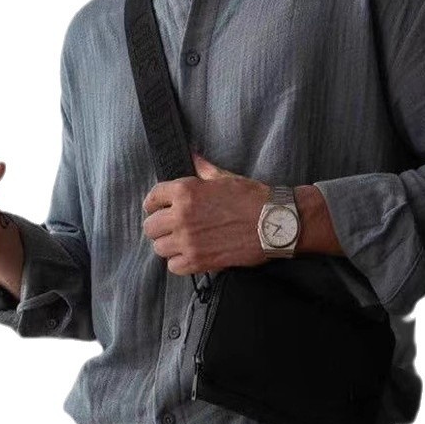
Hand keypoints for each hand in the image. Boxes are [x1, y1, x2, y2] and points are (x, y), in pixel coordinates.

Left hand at [141, 152, 269, 275]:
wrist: (274, 222)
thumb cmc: (252, 198)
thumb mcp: (225, 177)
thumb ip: (203, 169)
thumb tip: (193, 156)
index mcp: (185, 191)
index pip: (152, 198)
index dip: (154, 204)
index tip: (158, 208)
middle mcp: (181, 216)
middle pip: (150, 226)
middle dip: (159, 226)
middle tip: (171, 228)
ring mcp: (188, 241)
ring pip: (159, 248)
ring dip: (168, 245)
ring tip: (181, 243)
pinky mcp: (199, 261)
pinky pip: (173, 266)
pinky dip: (179, 263)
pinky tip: (189, 256)